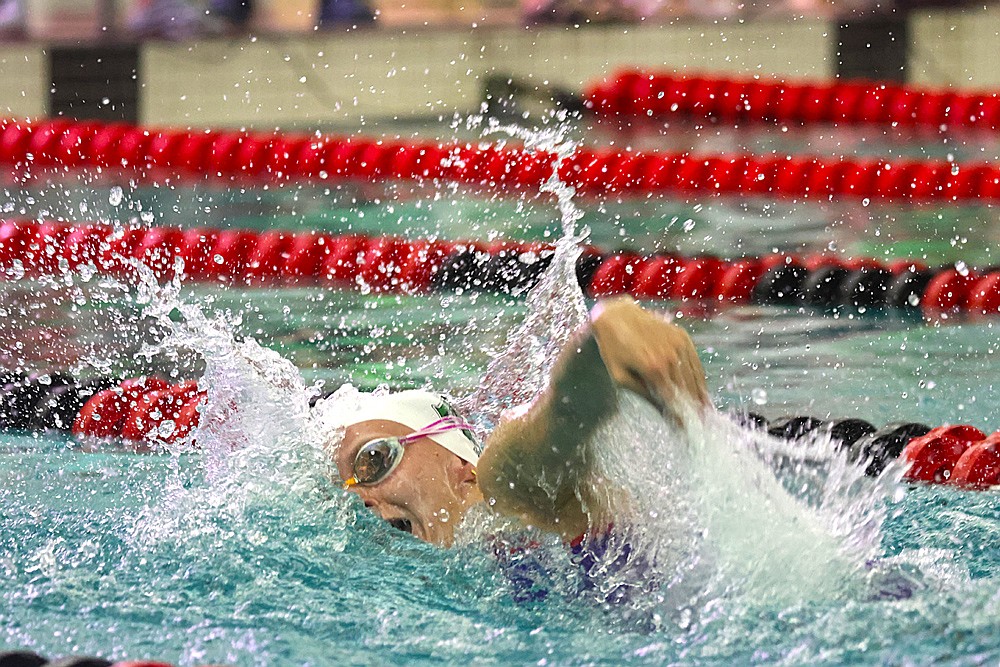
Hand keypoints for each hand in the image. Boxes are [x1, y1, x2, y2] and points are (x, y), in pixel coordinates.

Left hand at [590, 298, 708, 425]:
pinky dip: (700, 380)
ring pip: (695, 378)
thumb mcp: (621, 377)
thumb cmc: (614, 349)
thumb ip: (645, 395)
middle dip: (692, 411)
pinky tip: (702, 393)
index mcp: (653, 368)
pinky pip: (696, 363)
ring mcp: (679, 345)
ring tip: (705, 415)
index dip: (681, 418)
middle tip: (698, 427)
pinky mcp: (683, 337)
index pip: (673, 400)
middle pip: (687, 391)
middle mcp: (670, 356)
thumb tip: (665, 413)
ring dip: (700, 397)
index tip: (685, 431)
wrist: (617, 316)